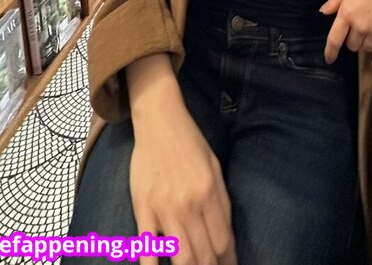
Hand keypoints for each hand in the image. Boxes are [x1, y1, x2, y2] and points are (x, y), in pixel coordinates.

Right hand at [130, 88, 235, 264]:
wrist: (159, 121)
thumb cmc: (190, 143)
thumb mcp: (215, 167)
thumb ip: (222, 202)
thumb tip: (226, 237)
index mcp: (210, 193)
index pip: (223, 241)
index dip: (228, 261)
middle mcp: (189, 204)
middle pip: (204, 255)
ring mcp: (164, 208)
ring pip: (181, 257)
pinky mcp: (142, 209)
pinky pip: (147, 247)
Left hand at [320, 0, 371, 68]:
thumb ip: (335, 0)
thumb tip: (323, 12)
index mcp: (346, 13)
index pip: (334, 39)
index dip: (330, 52)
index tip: (329, 59)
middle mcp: (359, 26)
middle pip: (352, 45)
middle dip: (352, 40)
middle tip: (358, 31)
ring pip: (366, 48)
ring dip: (365, 45)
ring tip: (370, 36)